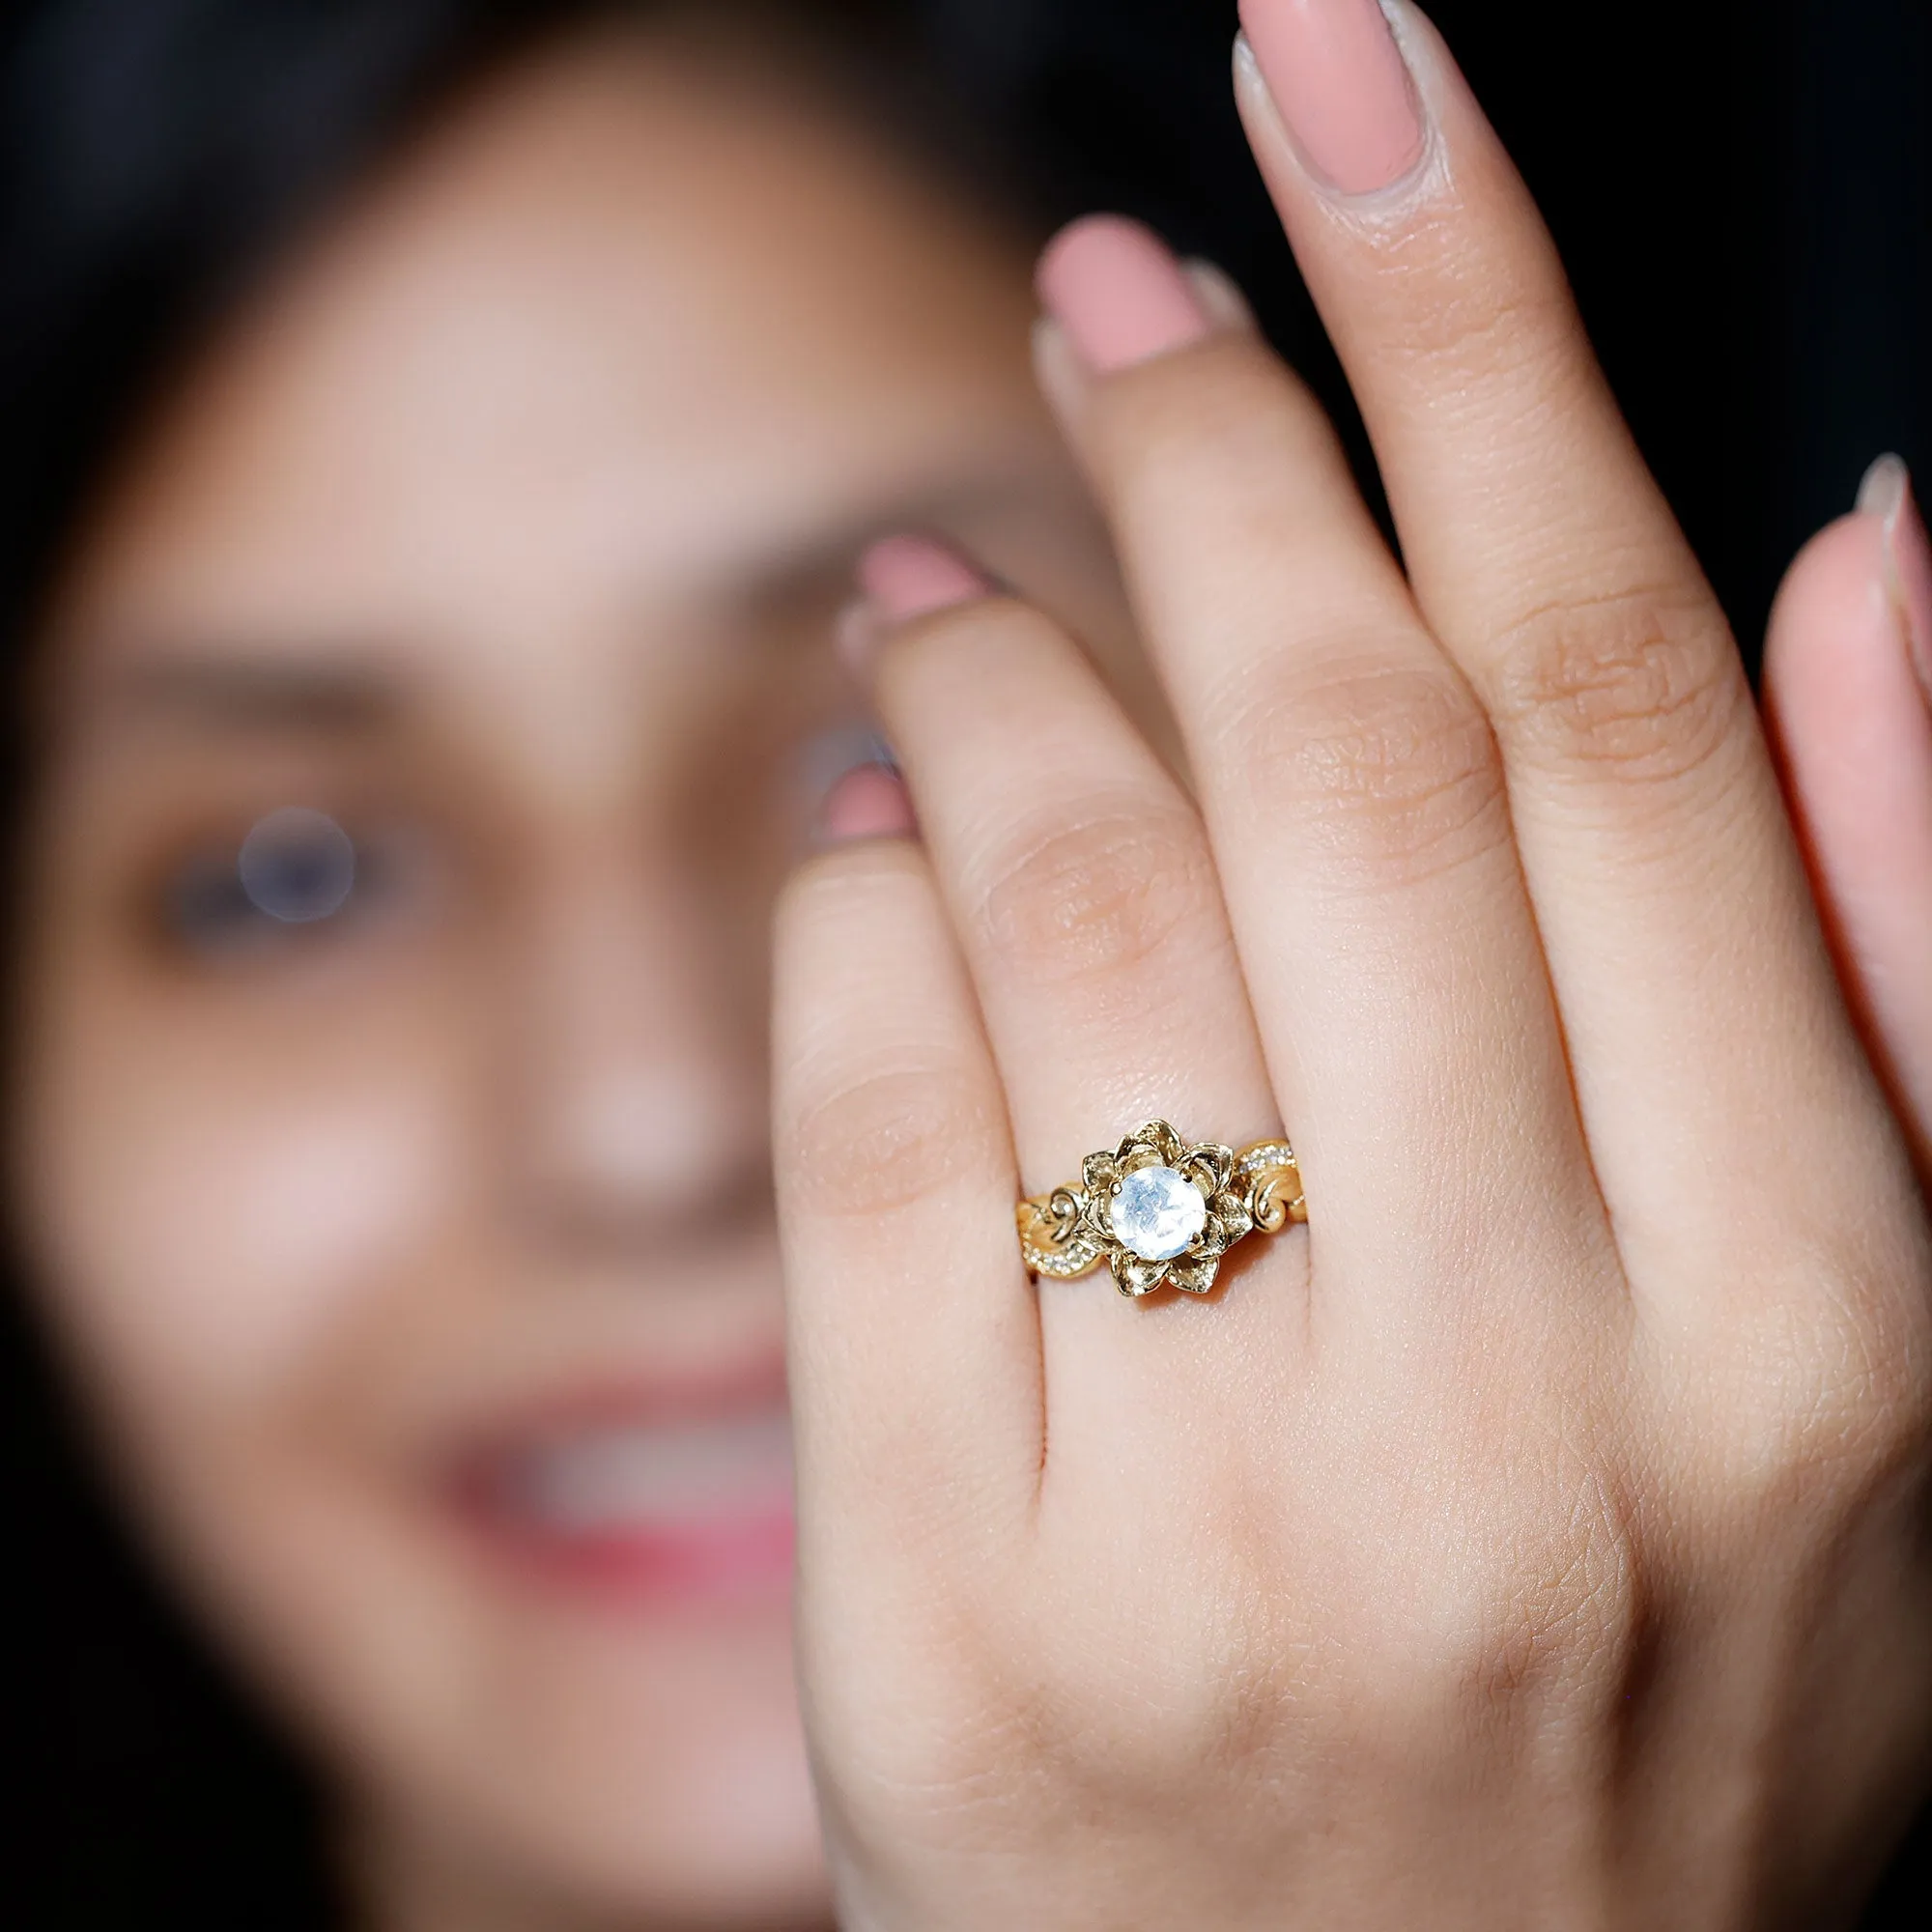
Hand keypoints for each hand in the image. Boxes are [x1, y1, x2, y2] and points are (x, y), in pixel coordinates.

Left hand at [773, 3, 1931, 1924]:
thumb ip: (1868, 954)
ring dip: (996, 670)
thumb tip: (1860, 541)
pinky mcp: (964, 1616)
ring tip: (953, 565)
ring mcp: (1233, 1524)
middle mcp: (1536, 1405)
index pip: (1617, 698)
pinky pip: (877, 1135)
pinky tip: (868, 812)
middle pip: (1342, 754)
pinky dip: (857, 907)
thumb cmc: (1612, 1689)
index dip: (1479, 331)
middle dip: (1213, 440)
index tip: (1351, 82)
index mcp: (1812, 1320)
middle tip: (1116, 283)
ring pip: (1077, 919)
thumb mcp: (1857, 1380)